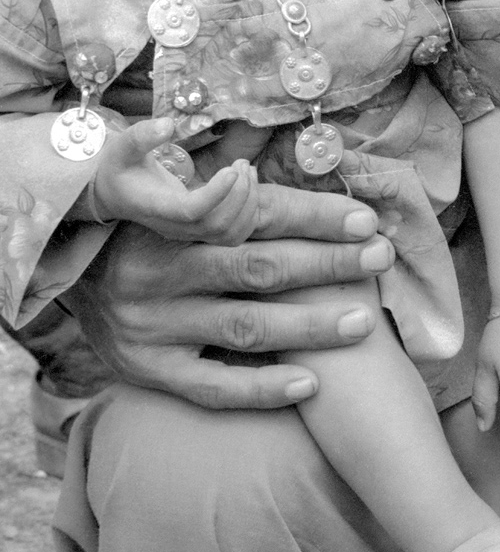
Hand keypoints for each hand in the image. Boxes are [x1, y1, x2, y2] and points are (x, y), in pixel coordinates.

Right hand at [63, 185, 394, 409]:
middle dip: (326, 262)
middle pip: (258, 266)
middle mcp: (162, 269)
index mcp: (173, 218)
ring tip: (364, 320)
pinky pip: (212, 387)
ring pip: (244, 325)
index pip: (256, 213)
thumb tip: (269, 163)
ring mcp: (155, 323)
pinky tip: (310, 384)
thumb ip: (222, 191)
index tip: (365, 218)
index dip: (313, 215)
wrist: (67, 275)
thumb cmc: (144, 230)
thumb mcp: (167, 193)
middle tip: (380, 258)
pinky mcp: (149, 369)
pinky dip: (262, 387)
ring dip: (309, 324)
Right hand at [91, 117, 265, 244]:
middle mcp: (174, 225)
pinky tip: (247, 184)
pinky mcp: (200, 232)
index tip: (231, 169)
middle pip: (217, 224)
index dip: (216, 193)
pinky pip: (234, 235)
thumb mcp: (123, 146)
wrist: (114, 193)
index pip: (191, 211)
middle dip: (239, 194)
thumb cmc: (120, 167)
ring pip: (230, 234)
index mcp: (156, 205)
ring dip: (248, 203)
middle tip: (241, 164)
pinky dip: (249, 213)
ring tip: (246, 170)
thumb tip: (168, 125)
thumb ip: (142, 135)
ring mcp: (188, 233)